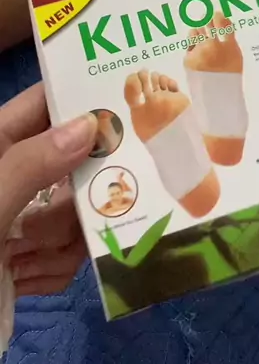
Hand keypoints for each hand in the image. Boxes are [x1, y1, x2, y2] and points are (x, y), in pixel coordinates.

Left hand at [0, 83, 95, 295]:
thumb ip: (31, 164)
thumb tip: (89, 124)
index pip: (43, 104)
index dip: (80, 99)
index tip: (125, 110)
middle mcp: (13, 174)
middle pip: (72, 166)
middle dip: (69, 202)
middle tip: (55, 221)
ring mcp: (22, 214)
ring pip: (75, 212)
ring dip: (57, 244)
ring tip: (18, 260)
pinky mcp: (29, 252)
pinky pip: (68, 250)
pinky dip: (50, 269)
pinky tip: (19, 280)